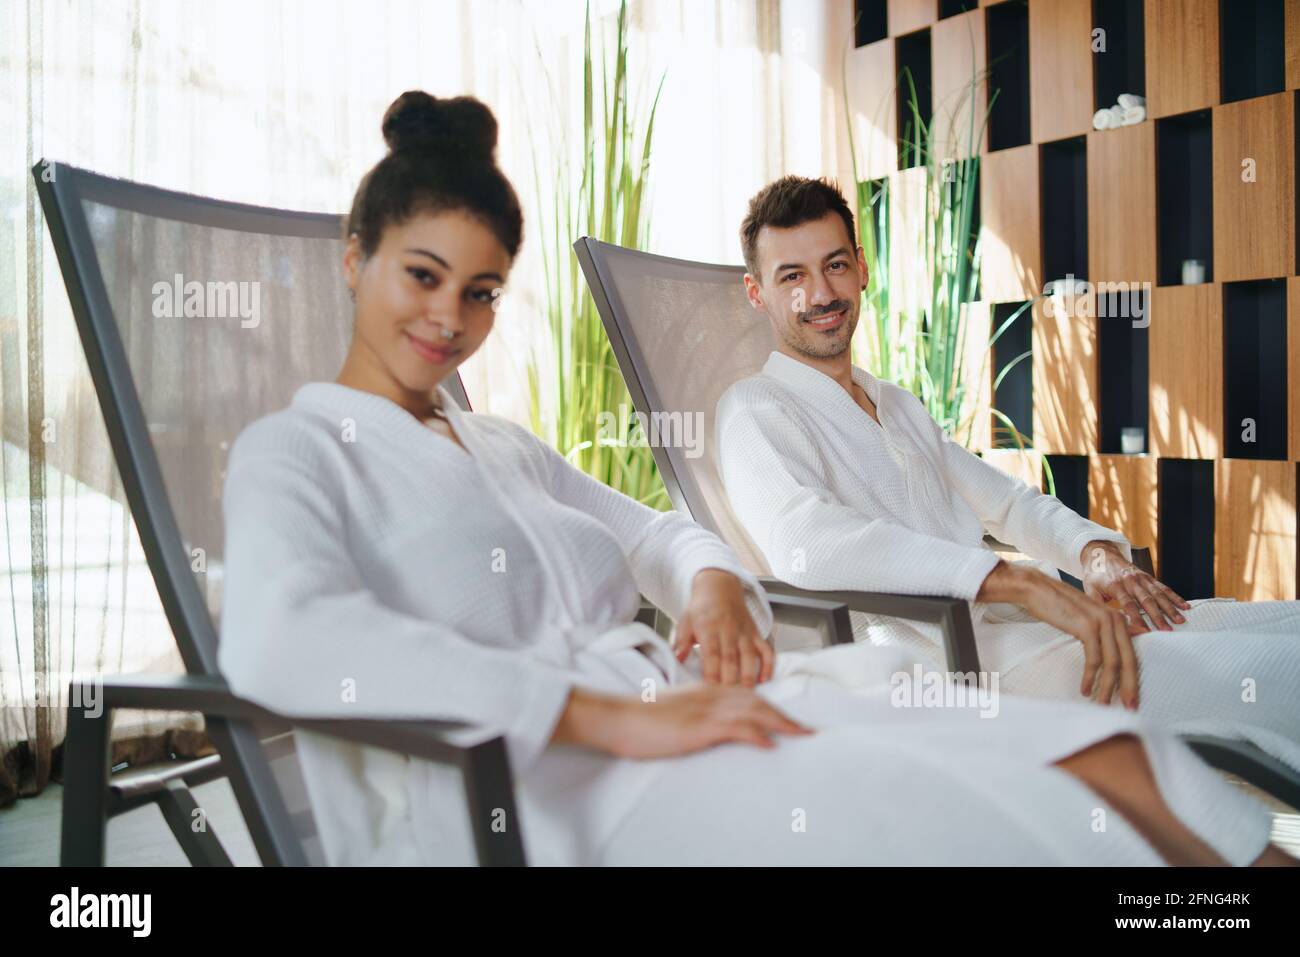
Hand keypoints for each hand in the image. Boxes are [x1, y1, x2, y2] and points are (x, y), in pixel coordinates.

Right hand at [551, 686, 812, 758]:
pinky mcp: (700, 726)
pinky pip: (738, 728)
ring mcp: (707, 709)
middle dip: (785, 716)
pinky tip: (771, 745)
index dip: (771, 707)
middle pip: (759, 702)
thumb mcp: (673, 712)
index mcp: (705, 690)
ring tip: (802, 735)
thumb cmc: (641, 718)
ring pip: (755, 711)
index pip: (747, 696)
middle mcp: (711, 695)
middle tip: (807, 730)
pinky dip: (758, 735)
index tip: (787, 719)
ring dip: (782, 723)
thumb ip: (693, 714)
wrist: (619, 716)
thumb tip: (707, 727)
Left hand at [672, 568, 773, 685]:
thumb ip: (681, 642)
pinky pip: (766, 649)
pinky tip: (765, 679)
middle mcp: (728, 630)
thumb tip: (676, 660)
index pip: (711, 654)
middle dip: (730, 679)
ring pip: (749, 655)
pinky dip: (768, 664)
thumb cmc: (701, 609)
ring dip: (749, 675)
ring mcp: (744, 632)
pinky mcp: (756, 633)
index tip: (710, 690)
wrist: (719, 587)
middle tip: (728, 698)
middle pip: (731, 658)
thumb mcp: (685, 622)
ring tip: (747, 694)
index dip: (712, 672)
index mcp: (708, 628)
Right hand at [978, 560, 1143, 708]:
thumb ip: (1102, 631)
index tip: (1131, 698)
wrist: (1036, 588)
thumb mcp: (1086, 618)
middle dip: (1129, 687)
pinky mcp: (1088, 627)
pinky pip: (1094, 659)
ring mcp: (1103, 622)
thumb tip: (1114, 651)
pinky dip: (1091, 677)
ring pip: (1113, 663)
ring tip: (1102, 703)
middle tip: (1129, 707)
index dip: (1133, 678)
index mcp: (1118, 618)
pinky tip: (1085, 689)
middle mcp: (1115, 619)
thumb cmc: (1057, 605)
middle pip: (1128, 660)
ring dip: (1107, 687)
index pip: (1132, 653)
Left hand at [1079, 540, 1190, 631]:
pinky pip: (1163, 588)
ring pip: (1158, 594)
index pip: (1128, 604)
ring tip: (1180, 621)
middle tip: (1167, 630)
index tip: (1145, 630)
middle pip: (1147, 600)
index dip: (1137, 618)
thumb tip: (1103, 621)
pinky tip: (1185, 606)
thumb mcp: (1089, 588)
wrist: (1102, 553)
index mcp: (1116, 585)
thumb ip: (1096, 604)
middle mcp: (1131, 581)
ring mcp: (1141, 578)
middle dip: (1158, 616)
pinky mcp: (1148, 577)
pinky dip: (1175, 597)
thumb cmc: (1095, 575)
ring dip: (1170, 608)